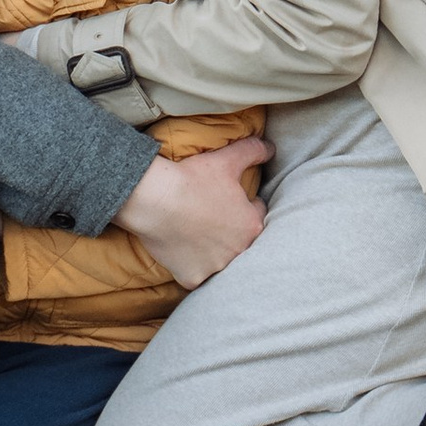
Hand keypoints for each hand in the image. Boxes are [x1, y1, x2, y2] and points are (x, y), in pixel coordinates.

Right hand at [118, 136, 271, 290]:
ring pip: (220, 260)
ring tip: (197, 234)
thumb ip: (254, 151)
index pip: (256, 214)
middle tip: (212, 218)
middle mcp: (238, 251)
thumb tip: (271, 147)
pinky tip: (184, 251)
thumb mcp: (228, 159)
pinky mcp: (192, 278)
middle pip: (240, 241)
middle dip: (231, 231)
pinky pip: (196, 275)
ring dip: (214, 250)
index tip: (229, 200)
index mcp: (251, 225)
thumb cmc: (192, 179)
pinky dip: (192, 265)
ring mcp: (215, 268)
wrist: (154, 200)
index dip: (244, 204)